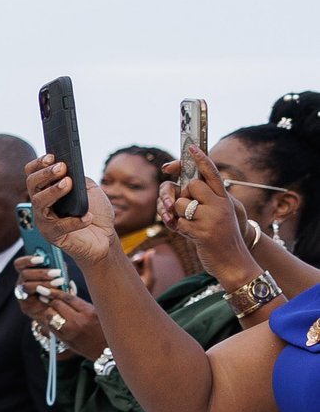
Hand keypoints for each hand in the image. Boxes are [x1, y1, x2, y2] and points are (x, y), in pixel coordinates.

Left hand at [14, 261, 105, 360]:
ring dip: (50, 311)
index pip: (67, 297)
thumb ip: (80, 303)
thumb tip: (63, 291)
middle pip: (57, 305)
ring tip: (54, 312)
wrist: (107, 353)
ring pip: (50, 316)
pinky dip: (50, 322)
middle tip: (51, 300)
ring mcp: (71, 333)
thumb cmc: (104, 330)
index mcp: (90, 312)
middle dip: (52, 301)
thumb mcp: (97, 313)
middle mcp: (79, 322)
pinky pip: (51, 328)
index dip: (55, 291)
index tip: (47, 288)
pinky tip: (55, 321)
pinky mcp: (66, 341)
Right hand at [24, 157, 120, 267]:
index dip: (38, 164)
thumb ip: (79, 178)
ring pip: (39, 202)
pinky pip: (59, 226)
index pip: (33, 173)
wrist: (105, 238)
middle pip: (31, 184)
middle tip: (62, 167)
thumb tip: (71, 169)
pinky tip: (88, 216)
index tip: (52, 156)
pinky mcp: (53, 235)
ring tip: (68, 184)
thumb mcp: (89, 189)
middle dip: (45, 174)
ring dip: (53, 191)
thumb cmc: (96, 212)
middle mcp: (41, 203)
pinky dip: (74, 221)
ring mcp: (44, 220)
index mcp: (47, 190)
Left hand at [164, 145, 260, 275]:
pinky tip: (191, 236)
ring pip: (179, 204)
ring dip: (178, 216)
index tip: (191, 147)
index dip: (201, 160)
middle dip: (182, 197)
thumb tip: (181, 185)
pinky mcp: (202, 232)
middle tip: (188, 211)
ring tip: (193, 227)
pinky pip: (177, 222)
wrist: (235, 264)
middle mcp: (221, 205)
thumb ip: (205, 199)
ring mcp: (212, 218)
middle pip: (190, 186)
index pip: (212, 174)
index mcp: (225, 199)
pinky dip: (178, 230)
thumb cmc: (222, 238)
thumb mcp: (219, 215)